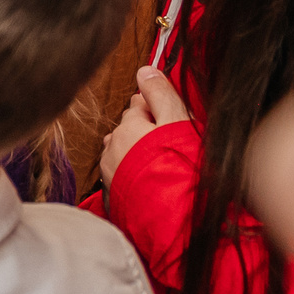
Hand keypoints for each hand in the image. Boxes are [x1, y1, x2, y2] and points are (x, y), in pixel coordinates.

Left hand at [101, 65, 192, 185]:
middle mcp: (113, 147)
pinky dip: (137, 176)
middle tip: (176, 149)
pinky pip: (125, 175)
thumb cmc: (182, 171)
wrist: (176, 223)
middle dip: (150, 133)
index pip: (140, 105)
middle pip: (132, 128)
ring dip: (142, 156)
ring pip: (127, 152)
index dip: (162, 113)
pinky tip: (156, 185)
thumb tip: (144, 69)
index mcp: (128, 127)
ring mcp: (111, 172)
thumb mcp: (179, 125)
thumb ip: (161, 95)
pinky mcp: (114, 195)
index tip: (178, 125)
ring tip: (167, 170)